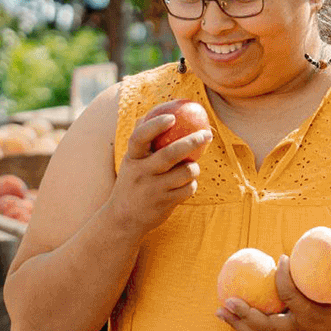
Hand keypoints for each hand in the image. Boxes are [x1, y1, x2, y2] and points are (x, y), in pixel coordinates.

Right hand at [104, 113, 213, 236]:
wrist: (123, 218)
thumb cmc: (131, 182)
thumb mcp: (130, 161)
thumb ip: (141, 139)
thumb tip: (153, 112)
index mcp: (132, 158)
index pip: (140, 136)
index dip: (156, 125)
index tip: (172, 117)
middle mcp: (141, 173)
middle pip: (171, 153)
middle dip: (192, 141)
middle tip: (206, 134)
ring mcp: (154, 189)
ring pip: (186, 171)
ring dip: (195, 168)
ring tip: (191, 167)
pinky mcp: (165, 203)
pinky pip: (189, 188)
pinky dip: (192, 185)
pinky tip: (186, 185)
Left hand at [216, 253, 330, 330]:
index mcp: (312, 318)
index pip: (291, 298)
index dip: (284, 278)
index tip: (281, 259)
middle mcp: (297, 329)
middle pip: (265, 326)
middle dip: (246, 314)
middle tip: (228, 299)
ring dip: (238, 323)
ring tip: (219, 311)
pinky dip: (244, 325)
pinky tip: (229, 313)